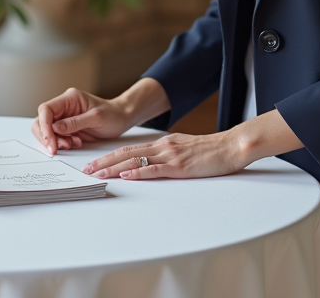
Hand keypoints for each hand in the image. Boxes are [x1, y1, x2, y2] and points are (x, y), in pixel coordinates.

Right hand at [31, 88, 134, 154]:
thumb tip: (55, 128)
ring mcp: (65, 118)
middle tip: (57, 149)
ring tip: (72, 144)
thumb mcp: (96, 118)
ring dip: (55, 141)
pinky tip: (75, 143)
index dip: (44, 126)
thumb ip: (75, 123)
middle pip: (42, 121)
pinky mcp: (68, 128)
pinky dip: (62, 143)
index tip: (51, 142)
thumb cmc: (113, 115)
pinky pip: (56, 137)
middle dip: (47, 136)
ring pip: (47, 130)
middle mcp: (64, 107)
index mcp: (69, 98)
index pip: (46, 110)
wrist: (122, 118)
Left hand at [82, 109, 303, 179]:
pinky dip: (137, 173)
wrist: (232, 146)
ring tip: (97, 174)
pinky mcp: (180, 166)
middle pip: (126, 153)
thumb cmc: (212, 150)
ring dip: (113, 168)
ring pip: (135, 161)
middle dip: (104, 162)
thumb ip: (167, 153)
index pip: (129, 149)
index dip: (109, 156)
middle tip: (87, 170)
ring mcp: (170, 156)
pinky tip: (126, 176)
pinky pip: (154, 169)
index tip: (94, 163)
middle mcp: (162, 146)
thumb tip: (152, 161)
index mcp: (163, 143)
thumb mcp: (185, 148)